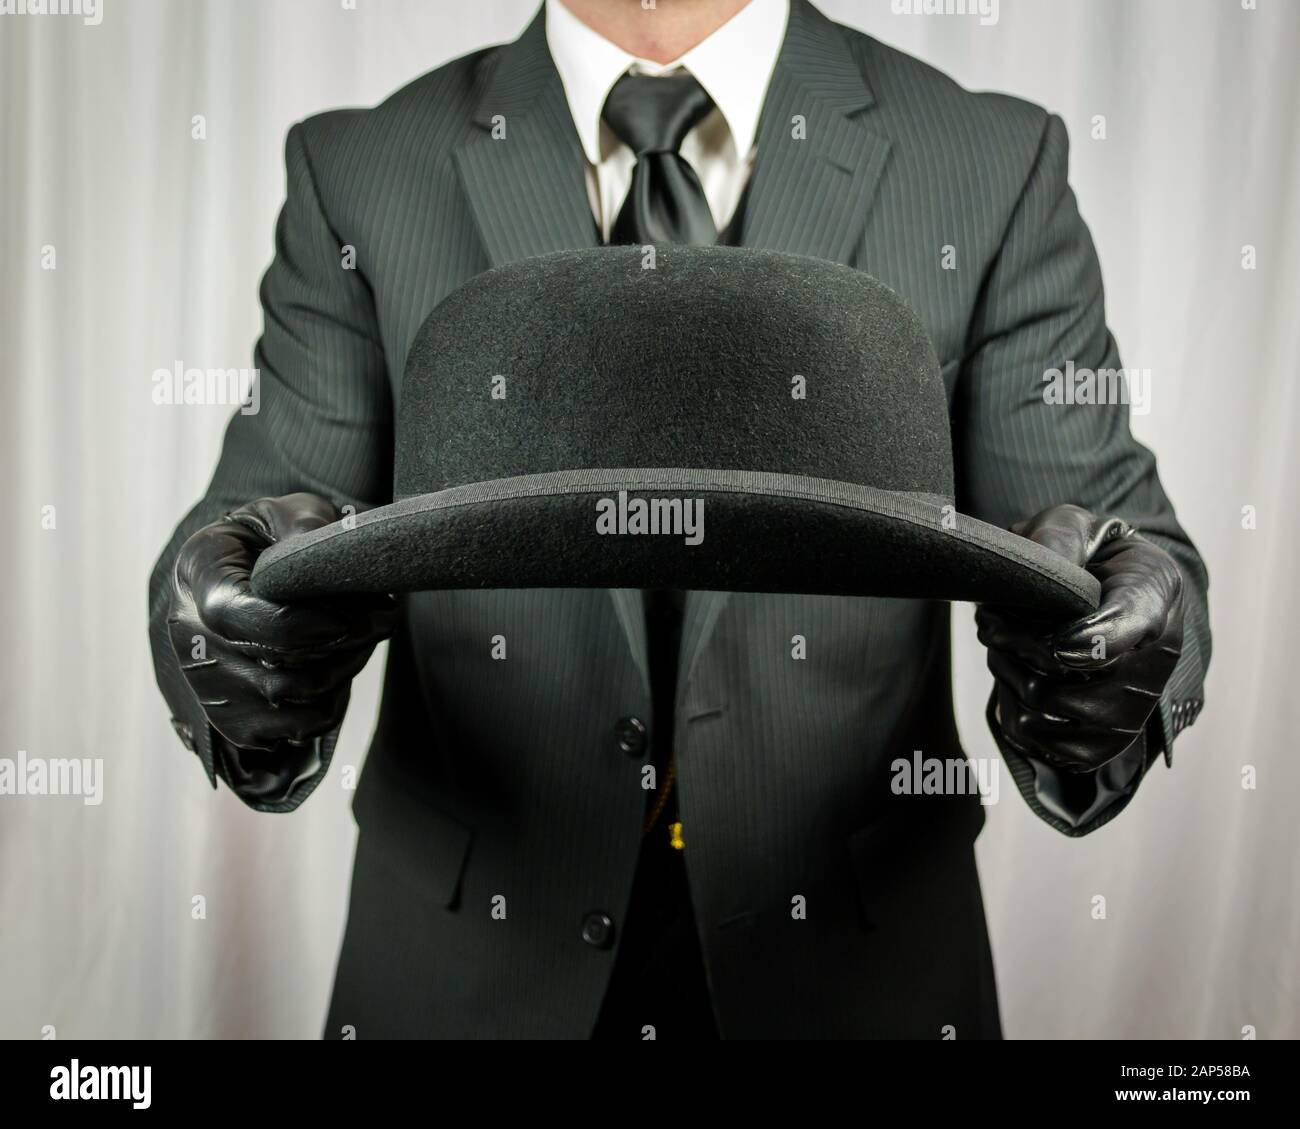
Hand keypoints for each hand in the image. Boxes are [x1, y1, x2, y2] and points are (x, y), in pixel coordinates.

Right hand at [167, 493, 396, 760]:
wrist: (246, 573)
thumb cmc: (272, 538)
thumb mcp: (289, 511)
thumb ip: (304, 523)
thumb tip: (316, 551)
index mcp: (198, 574)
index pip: (238, 617)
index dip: (301, 626)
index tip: (350, 617)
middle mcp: (189, 634)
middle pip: (273, 666)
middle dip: (342, 642)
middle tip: (383, 615)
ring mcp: (207, 683)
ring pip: (288, 698)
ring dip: (343, 669)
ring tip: (365, 636)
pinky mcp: (233, 720)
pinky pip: (295, 727)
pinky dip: (330, 703)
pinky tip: (339, 666)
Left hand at [975, 504, 1183, 771]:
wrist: (1104, 594)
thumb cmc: (1086, 556)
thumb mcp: (1073, 525)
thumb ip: (1057, 537)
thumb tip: (1044, 571)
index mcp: (1154, 592)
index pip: (1133, 625)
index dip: (1092, 640)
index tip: (1058, 643)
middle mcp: (1155, 658)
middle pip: (1069, 676)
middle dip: (1016, 645)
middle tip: (992, 619)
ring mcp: (1133, 707)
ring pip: (1045, 707)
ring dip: (1007, 673)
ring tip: (1003, 644)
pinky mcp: (1104, 742)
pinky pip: (1040, 741)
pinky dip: (1012, 709)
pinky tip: (1015, 677)